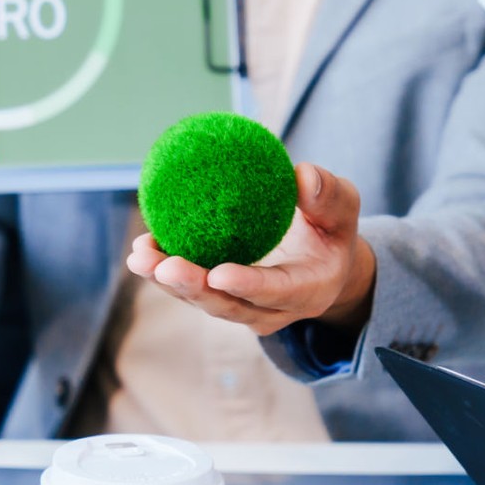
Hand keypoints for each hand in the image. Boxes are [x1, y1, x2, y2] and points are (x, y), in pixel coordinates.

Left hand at [127, 163, 375, 336]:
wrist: (320, 265)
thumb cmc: (332, 231)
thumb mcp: (343, 211)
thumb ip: (329, 195)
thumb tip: (302, 175)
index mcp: (307, 290)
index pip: (276, 292)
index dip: (247, 286)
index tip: (219, 274)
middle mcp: (270, 309)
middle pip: (227, 305)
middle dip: (193, 289)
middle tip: (165, 265)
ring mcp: (242, 309)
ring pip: (201, 300)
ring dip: (167, 281)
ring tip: (140, 256)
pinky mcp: (219, 298)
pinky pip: (189, 289)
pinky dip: (163, 271)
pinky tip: (143, 248)